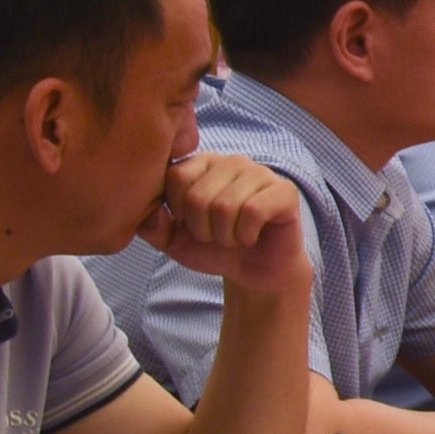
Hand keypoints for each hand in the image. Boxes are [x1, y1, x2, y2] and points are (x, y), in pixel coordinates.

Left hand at [147, 152, 310, 299]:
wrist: (254, 272)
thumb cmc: (214, 249)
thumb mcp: (173, 240)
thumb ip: (152, 225)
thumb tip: (150, 209)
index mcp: (202, 162)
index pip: (176, 176)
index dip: (180, 213)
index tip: (193, 225)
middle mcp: (231, 160)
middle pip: (199, 195)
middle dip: (203, 230)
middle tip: (217, 236)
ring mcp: (260, 172)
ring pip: (225, 206)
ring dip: (225, 236)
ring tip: (234, 237)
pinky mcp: (284, 190)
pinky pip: (253, 212)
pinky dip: (246, 235)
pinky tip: (252, 236)